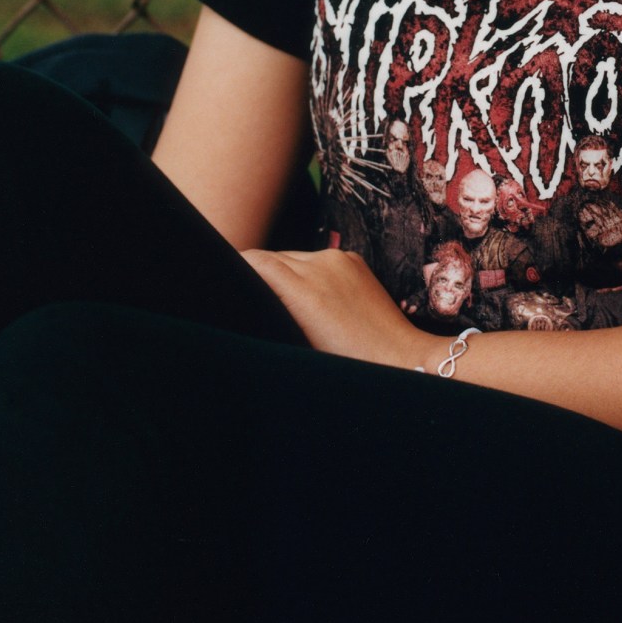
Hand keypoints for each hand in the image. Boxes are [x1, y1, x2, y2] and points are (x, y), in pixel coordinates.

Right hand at [241, 246, 425, 371]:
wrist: (400, 359)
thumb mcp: (297, 345)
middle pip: (271, 257)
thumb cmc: (345, 366)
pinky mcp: (352, 258)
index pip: (254, 261)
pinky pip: (315, 258)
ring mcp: (338, 258)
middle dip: (256, 273)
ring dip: (282, 272)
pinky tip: (308, 296)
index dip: (234, 269)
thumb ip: (271, 312)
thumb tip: (251, 298)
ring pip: (292, 256)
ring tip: (277, 299)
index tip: (222, 280)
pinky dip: (305, 271)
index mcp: (302, 290)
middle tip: (243, 293)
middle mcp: (319, 265)